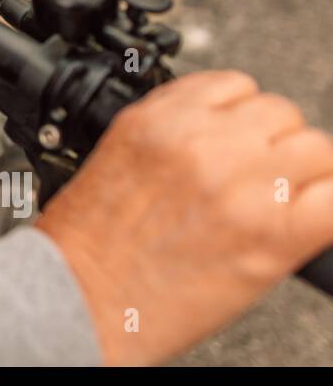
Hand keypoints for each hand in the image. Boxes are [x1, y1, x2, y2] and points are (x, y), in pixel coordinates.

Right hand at [37, 70, 332, 365]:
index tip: (235, 143)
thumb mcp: (115, 156)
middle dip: (271, 147)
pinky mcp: (269, 234)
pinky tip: (299, 227)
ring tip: (273, 208)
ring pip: (316, 150)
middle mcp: (201, 142)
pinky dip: (325, 211)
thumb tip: (223, 128)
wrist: (77, 298)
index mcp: (159, 119)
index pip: (235, 86)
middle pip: (280, 114)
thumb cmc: (86, 242)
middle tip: (253, 183)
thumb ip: (171, 132)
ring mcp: (239, 185)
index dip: (240, 119)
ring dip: (303, 177)